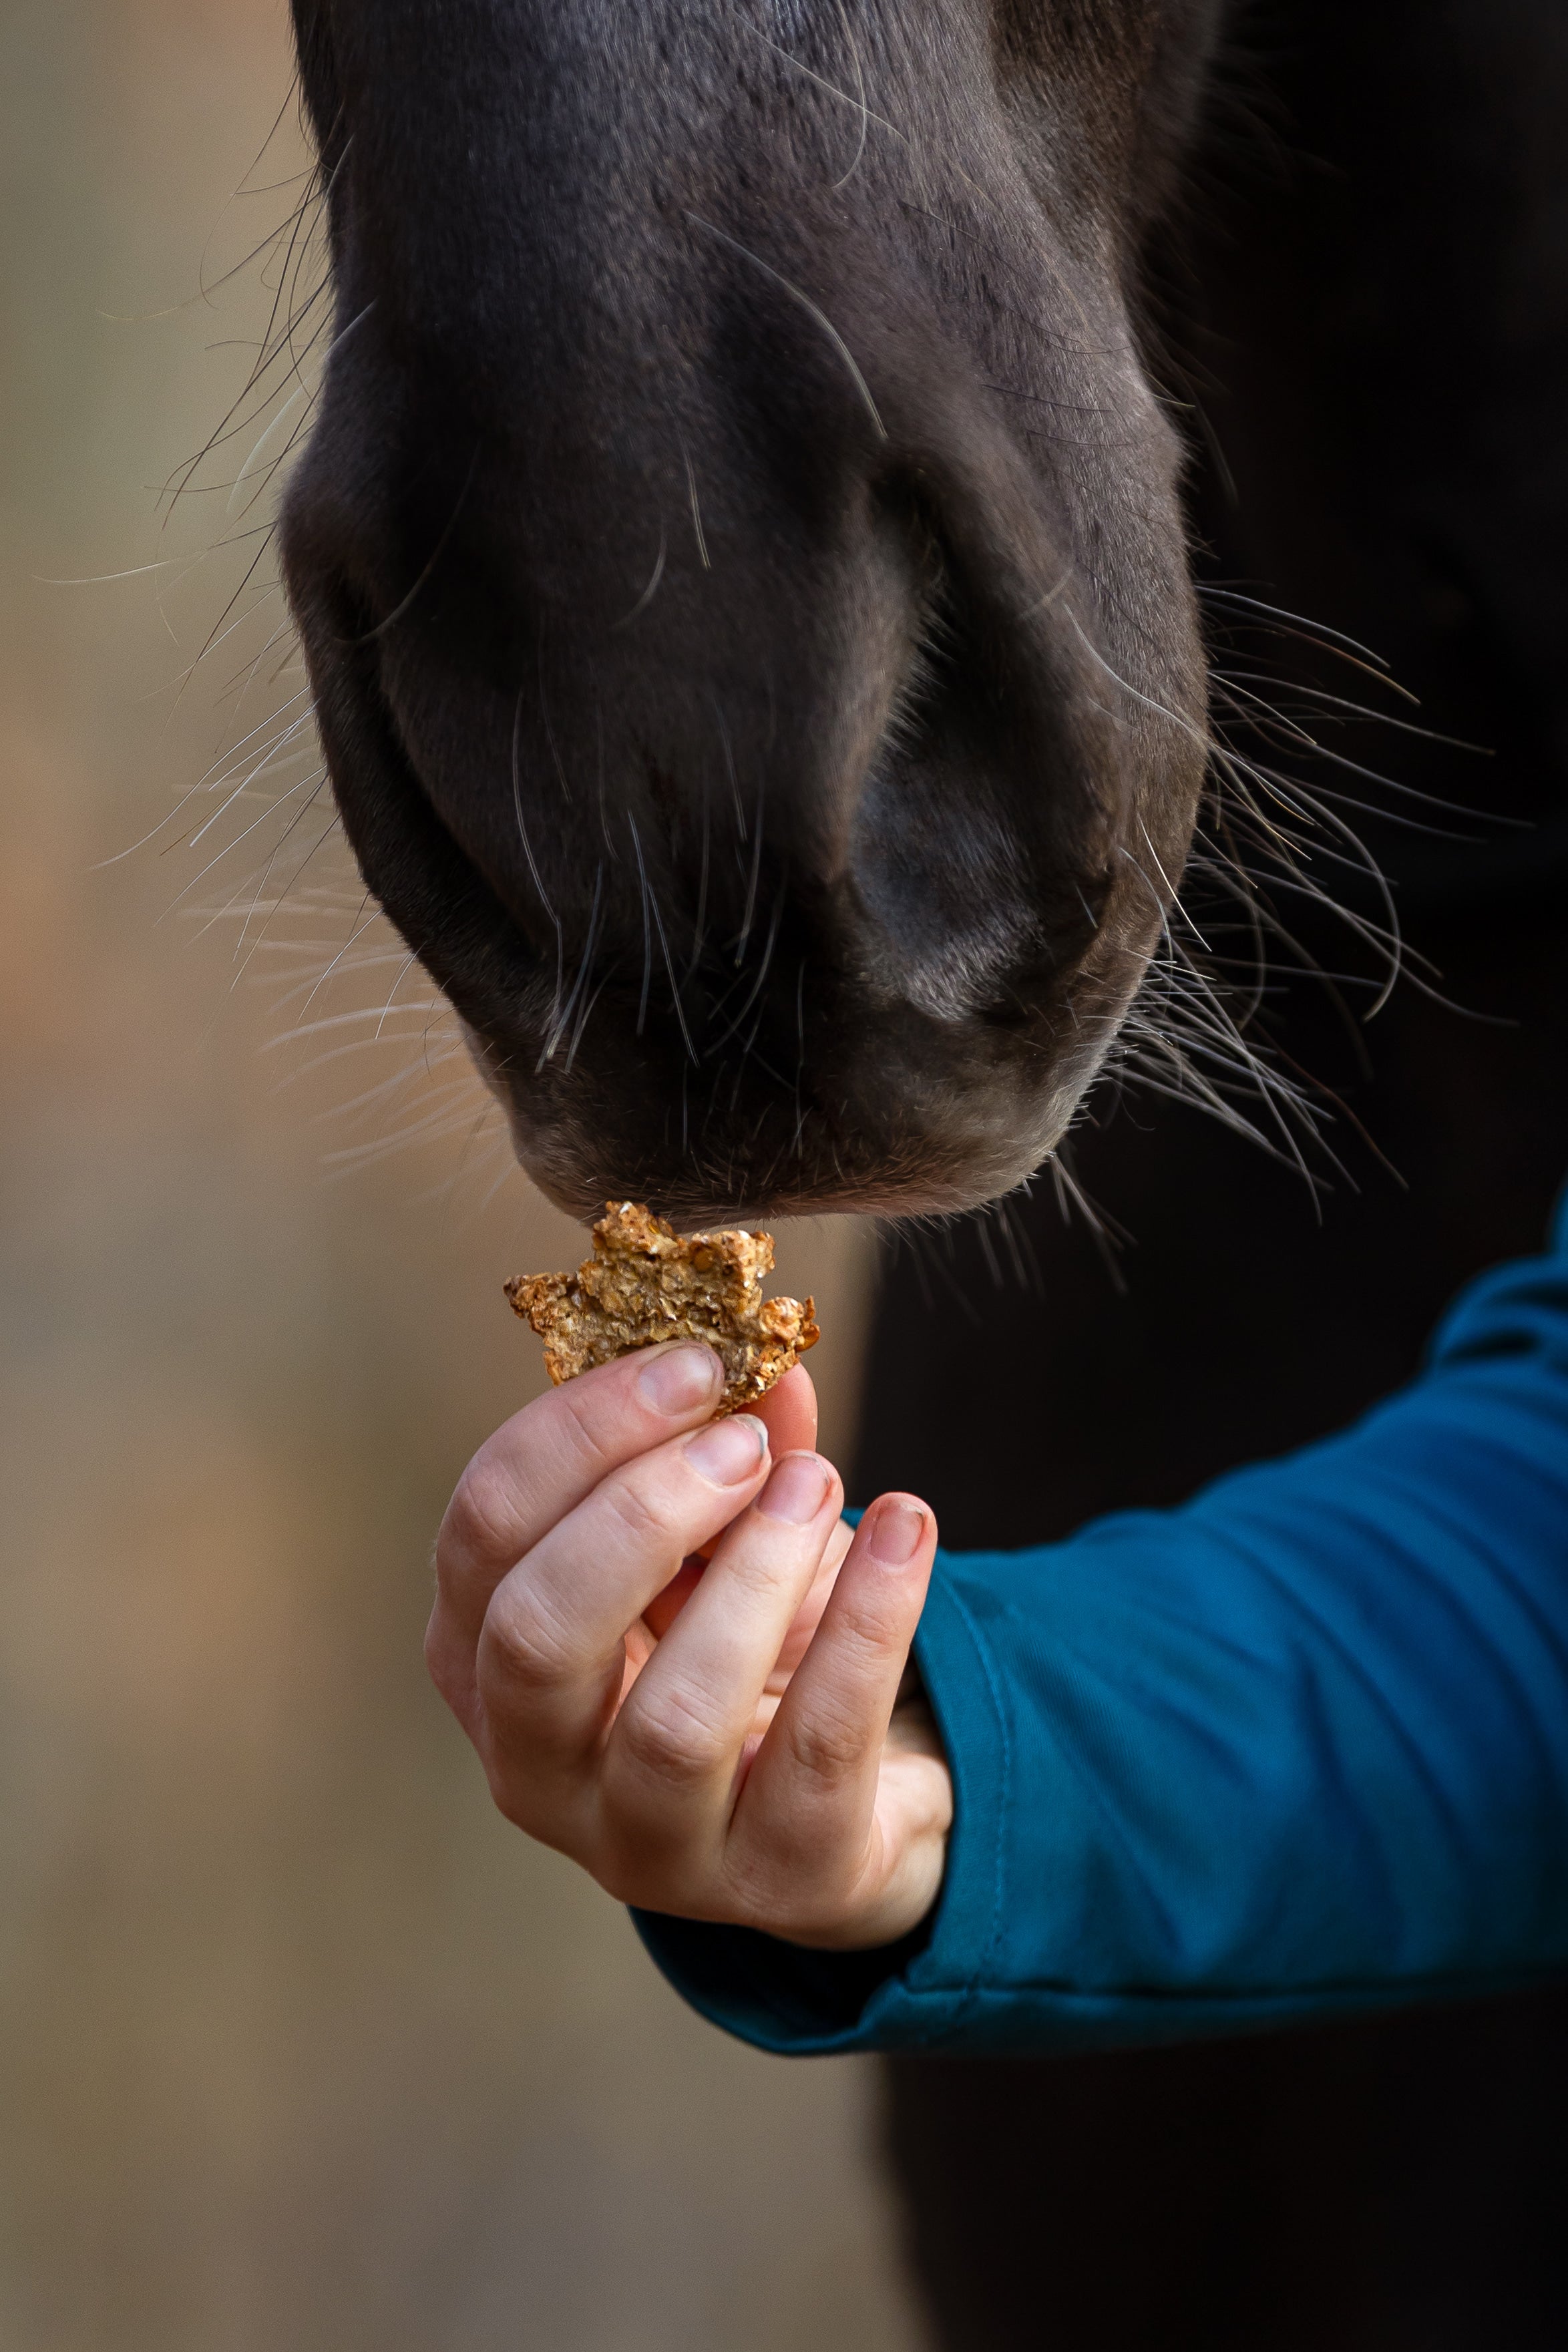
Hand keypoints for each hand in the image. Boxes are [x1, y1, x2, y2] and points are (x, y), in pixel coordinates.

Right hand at [425, 1342, 951, 1949]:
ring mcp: (649, 1846)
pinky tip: (909, 1528)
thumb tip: (768, 1360)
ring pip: (674, 1721)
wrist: (858, 1797)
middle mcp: (537, 1768)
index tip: (690, 1362)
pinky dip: (869, 1624)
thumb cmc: (748, 1645)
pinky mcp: (776, 1881)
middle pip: (537, 1637)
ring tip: (819, 1484)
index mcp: (483, 1657)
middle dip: (640, 1513)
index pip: (484, 1532)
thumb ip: (728, 1442)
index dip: (577, 1432)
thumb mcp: (717, 1536)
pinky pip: (820, 1754)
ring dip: (755, 1576)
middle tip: (743, 1441)